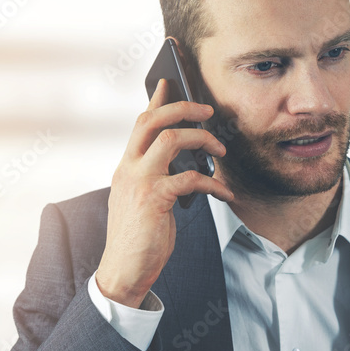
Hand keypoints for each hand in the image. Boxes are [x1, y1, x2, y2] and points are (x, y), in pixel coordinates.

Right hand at [96, 79, 233, 307]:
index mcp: (126, 166)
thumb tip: (187, 160)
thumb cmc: (140, 236)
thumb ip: (157, 177)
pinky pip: (190, 178)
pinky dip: (213, 183)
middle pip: (152, 120)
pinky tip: (226, 193)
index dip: (156, 100)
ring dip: (201, 140)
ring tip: (221, 149)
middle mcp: (128, 168)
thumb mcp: (144, 199)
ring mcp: (140, 182)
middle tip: (208, 111)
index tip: (169, 80)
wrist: (123, 270)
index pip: (139, 124)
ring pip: (171, 140)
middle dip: (182, 108)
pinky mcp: (154, 200)